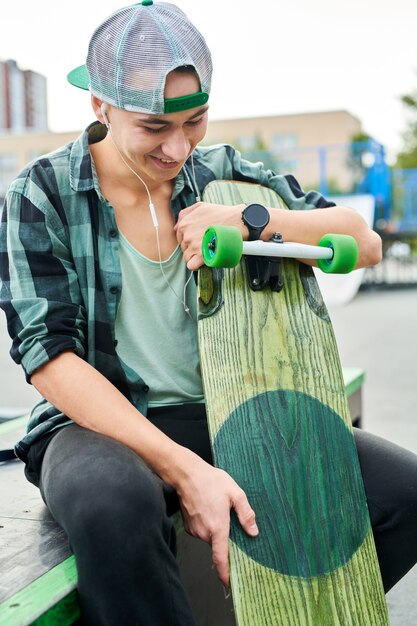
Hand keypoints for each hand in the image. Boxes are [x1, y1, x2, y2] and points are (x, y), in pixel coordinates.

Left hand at [174, 202, 245, 269]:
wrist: (238, 221)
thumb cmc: (221, 213)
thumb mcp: (200, 206)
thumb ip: (185, 214)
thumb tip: (177, 226)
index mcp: (185, 224)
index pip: (179, 237)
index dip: (188, 239)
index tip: (197, 239)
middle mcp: (187, 235)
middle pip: (183, 247)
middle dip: (191, 248)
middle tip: (204, 245)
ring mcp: (194, 246)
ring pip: (186, 257)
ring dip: (194, 257)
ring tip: (205, 253)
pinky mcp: (202, 255)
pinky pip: (191, 266)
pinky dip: (196, 265)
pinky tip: (203, 261)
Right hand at [176, 455, 257, 587]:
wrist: (186, 473)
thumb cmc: (210, 480)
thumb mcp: (235, 493)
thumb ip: (246, 514)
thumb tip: (254, 532)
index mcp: (218, 527)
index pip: (221, 558)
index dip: (225, 574)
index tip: (230, 584)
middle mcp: (204, 532)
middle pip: (218, 544)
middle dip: (225, 537)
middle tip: (229, 519)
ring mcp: (195, 530)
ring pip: (210, 537)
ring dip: (216, 529)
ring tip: (217, 508)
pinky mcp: (188, 526)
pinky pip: (202, 531)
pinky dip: (207, 524)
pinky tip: (209, 508)